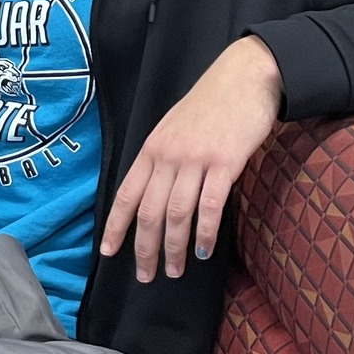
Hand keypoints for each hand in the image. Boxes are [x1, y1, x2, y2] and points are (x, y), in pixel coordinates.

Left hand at [101, 35, 282, 282]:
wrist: (245, 77)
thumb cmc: (211, 105)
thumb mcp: (174, 128)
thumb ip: (163, 158)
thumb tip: (155, 192)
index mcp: (151, 149)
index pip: (126, 194)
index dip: (116, 226)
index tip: (107, 253)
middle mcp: (167, 156)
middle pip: (148, 211)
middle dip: (144, 248)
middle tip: (145, 275)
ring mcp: (195, 159)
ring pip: (176, 214)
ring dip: (174, 247)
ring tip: (175, 270)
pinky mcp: (224, 163)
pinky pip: (210, 205)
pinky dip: (205, 232)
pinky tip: (204, 250)